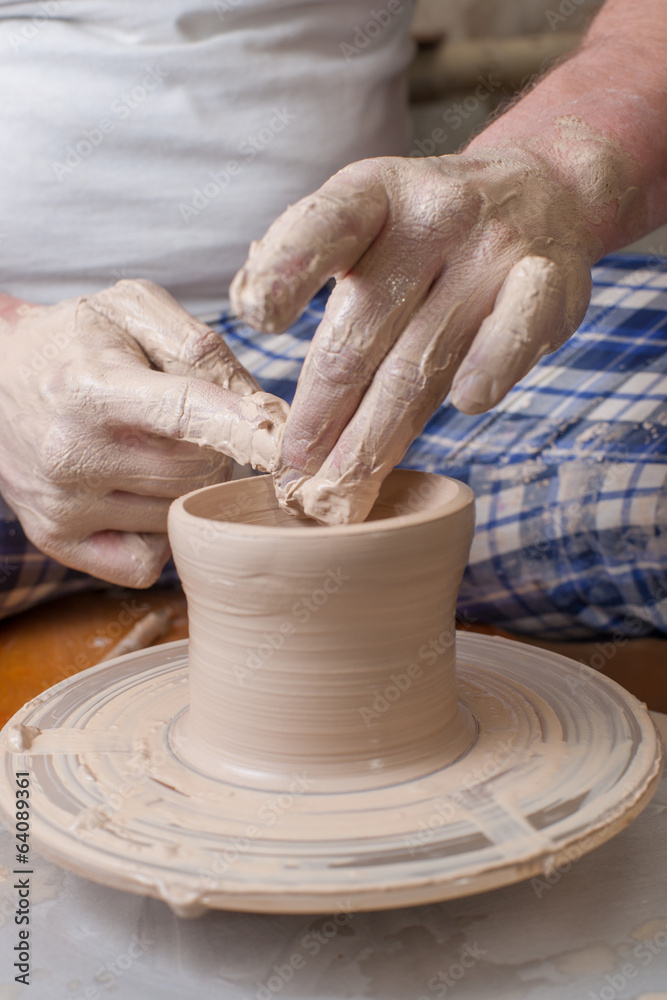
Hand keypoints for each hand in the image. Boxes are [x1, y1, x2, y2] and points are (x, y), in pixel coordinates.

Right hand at [0, 279, 287, 584]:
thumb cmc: (78, 340)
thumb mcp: (132, 309)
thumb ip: (200, 345)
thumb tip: (257, 406)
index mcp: (92, 387)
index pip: (188, 415)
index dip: (245, 427)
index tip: (283, 439)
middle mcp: (71, 452)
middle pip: (198, 471)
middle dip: (211, 447)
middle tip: (182, 422)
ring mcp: (62, 504)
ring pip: (179, 515)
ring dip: (184, 486)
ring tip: (148, 447)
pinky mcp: (57, 540)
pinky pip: (149, 560)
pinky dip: (156, 532)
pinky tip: (133, 491)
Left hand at [230, 146, 601, 523]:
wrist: (543, 191)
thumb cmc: (429, 230)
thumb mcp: (366, 222)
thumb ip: (312, 267)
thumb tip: (255, 328)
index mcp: (373, 194)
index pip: (323, 227)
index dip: (286, 269)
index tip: (258, 319)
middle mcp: (433, 215)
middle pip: (364, 327)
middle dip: (324, 407)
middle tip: (298, 464)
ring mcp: (492, 249)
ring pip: (423, 356)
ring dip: (380, 431)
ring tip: (346, 479)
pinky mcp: (547, 283)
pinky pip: (513, 334)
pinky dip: (489, 370)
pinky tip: (466, 405)